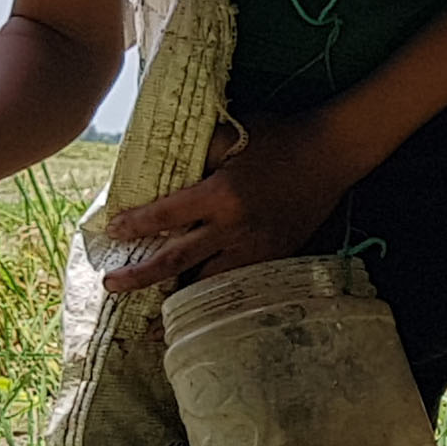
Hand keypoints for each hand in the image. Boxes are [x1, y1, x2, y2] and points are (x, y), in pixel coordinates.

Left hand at [101, 113, 360, 292]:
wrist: (332, 153)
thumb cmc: (281, 137)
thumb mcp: (234, 133)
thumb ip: (200, 152)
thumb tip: (170, 165)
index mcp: (221, 195)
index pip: (167, 216)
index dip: (137, 225)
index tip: (114, 231)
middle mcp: (235, 228)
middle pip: (178, 260)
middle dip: (142, 275)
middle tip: (113, 285)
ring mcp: (257, 247)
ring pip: (208, 281)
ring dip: (178, 295)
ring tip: (154, 312)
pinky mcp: (276, 256)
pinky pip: (238, 281)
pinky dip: (216, 292)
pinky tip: (201, 301)